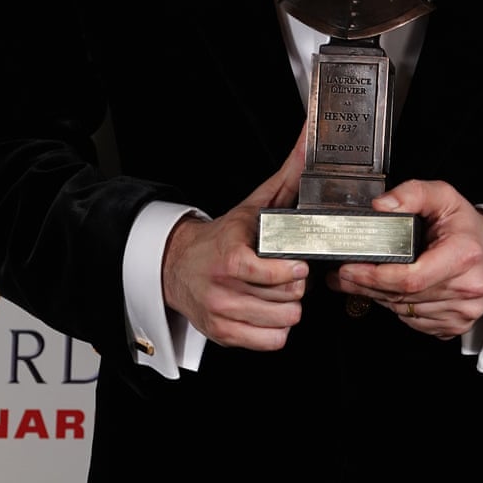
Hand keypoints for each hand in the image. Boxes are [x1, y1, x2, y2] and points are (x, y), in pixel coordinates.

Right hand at [161, 132, 307, 350]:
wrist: (175, 266)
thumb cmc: (221, 238)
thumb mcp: (252, 206)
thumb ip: (287, 176)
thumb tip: (307, 139)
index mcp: (230, 256)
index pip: (270, 275)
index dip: (292, 271)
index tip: (297, 263)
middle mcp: (223, 288)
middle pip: (288, 300)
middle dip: (296, 287)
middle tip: (290, 275)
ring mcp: (222, 314)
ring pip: (284, 323)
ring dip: (288, 308)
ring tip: (280, 292)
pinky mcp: (223, 335)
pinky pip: (271, 342)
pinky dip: (277, 330)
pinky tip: (269, 311)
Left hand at [327, 179, 482, 338]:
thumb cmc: (466, 228)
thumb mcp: (443, 196)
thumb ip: (412, 194)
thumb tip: (381, 206)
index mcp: (463, 255)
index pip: (411, 278)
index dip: (375, 276)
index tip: (350, 268)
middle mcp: (466, 287)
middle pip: (402, 296)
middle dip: (365, 286)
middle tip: (341, 275)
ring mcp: (462, 311)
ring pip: (403, 311)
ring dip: (377, 298)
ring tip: (358, 281)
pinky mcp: (455, 325)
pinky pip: (413, 321)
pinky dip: (396, 307)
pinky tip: (388, 292)